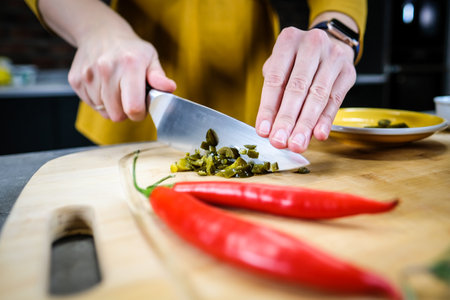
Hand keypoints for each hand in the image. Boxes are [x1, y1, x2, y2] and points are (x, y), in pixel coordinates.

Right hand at [68, 33, 175, 120]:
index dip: (140, 114)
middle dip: (126, 111)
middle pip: (117, 115)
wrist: (100, 33)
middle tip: (129, 97)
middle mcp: (107, 69)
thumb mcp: (150, 58)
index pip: (133, 108)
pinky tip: (104, 86)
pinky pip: (91, 105)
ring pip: (104, 112)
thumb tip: (169, 88)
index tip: (141, 107)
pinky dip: (99, 101)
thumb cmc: (130, 50)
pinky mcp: (76, 80)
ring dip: (112, 106)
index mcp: (130, 65)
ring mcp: (89, 75)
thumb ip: (159, 77)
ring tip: (117, 88)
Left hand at [255, 27, 355, 152]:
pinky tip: (318, 134)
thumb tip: (269, 127)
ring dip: (306, 124)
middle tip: (279, 141)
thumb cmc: (297, 61)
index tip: (263, 131)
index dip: (268, 108)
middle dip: (287, 119)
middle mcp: (312, 44)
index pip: (276, 79)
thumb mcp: (280, 67)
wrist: (330, 44)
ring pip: (318, 96)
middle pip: (297, 88)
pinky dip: (326, 119)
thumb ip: (275, 93)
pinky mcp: (348, 71)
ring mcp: (333, 56)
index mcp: (288, 40)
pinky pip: (335, 99)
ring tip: (297, 144)